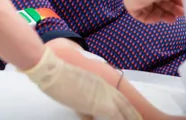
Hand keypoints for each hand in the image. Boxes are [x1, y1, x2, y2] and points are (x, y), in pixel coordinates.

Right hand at [21, 48, 141, 119]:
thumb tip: (87, 113)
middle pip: (127, 106)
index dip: (128, 110)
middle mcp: (106, 88)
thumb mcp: (74, 89)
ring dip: (129, 119)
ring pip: (125, 112)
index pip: (120, 99)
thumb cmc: (57, 78)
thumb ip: (84, 100)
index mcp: (100, 83)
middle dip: (133, 116)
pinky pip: (116, 118)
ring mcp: (105, 95)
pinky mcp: (101, 104)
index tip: (134, 117)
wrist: (51, 70)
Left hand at [124, 0, 183, 23]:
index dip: (175, 0)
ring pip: (150, 8)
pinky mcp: (131, 3)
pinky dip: (148, 17)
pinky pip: (138, 13)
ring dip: (163, 14)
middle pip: (159, 1)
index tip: (183, 5)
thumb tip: (181, 1)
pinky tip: (157, 18)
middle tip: (181, 14)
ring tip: (173, 19)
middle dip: (171, 8)